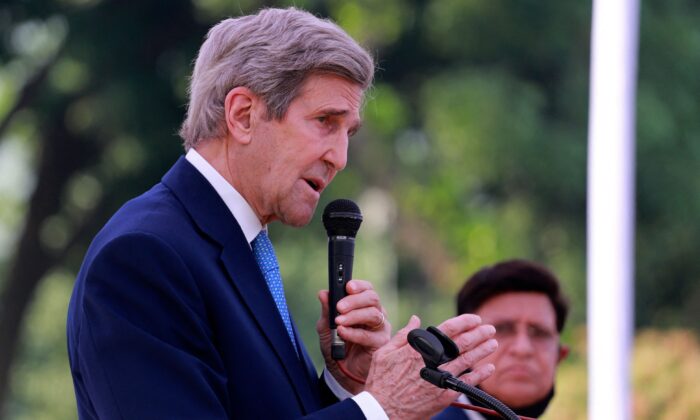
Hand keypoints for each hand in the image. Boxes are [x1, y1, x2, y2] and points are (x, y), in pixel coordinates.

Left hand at [317, 279, 390, 393]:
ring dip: (354, 316)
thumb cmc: (337, 345)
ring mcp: (380, 328)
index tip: (348, 286)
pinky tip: (342, 332)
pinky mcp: (381, 343)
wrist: (341, 371)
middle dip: (355, 300)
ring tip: (339, 321)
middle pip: (372, 298)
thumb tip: (323, 293)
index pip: (367, 289)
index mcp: (363, 306)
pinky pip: (369, 335)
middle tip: (340, 306)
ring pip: (373, 315)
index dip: (359, 286)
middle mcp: (375, 314)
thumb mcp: (326, 327)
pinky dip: (354, 333)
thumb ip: (327, 310)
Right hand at [364, 314, 496, 418]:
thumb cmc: (380, 381)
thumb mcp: (384, 353)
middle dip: (479, 334)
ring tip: (493, 342)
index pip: (447, 330)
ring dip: (483, 350)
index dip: (464, 322)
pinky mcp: (444, 395)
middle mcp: (432, 361)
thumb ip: (403, 335)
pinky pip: (467, 382)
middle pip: (462, 343)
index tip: (475, 318)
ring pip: (467, 360)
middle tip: (490, 328)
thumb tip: (415, 319)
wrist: (382, 410)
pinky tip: (489, 367)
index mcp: (418, 348)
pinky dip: (480, 374)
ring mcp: (439, 379)